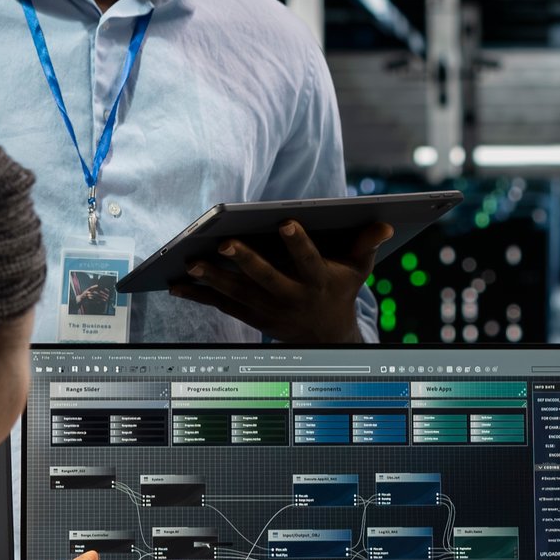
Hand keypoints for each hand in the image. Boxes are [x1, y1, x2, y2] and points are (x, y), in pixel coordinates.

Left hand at [168, 220, 391, 343]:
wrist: (324, 336)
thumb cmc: (340, 290)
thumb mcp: (358, 271)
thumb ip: (367, 245)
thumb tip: (383, 223)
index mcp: (318, 281)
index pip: (308, 260)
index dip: (298, 243)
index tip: (287, 222)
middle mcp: (291, 296)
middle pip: (266, 278)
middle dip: (245, 261)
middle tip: (224, 242)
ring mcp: (268, 309)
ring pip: (238, 293)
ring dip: (212, 278)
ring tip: (190, 262)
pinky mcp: (250, 315)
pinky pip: (221, 305)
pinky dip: (198, 295)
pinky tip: (176, 284)